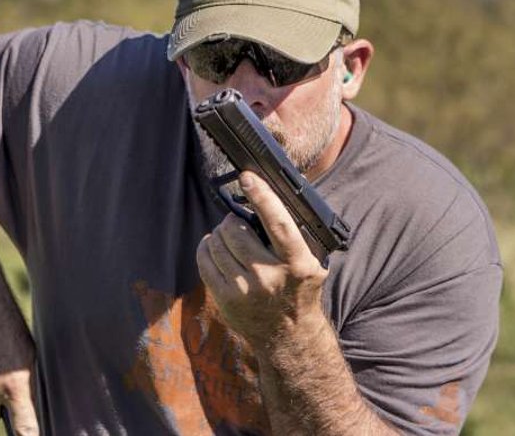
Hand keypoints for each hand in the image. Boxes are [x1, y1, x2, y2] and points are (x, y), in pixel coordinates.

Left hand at [196, 171, 328, 350]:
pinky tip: (215, 249)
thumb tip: (269, 198)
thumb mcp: (309, 262)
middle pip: (236, 231)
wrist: (290, 337)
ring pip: (217, 243)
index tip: (248, 176)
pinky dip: (207, 248)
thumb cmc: (299, 290)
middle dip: (233, 220)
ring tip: (229, 238)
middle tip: (237, 223)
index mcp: (297, 263)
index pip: (278, 222)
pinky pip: (205, 261)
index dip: (262, 196)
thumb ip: (292, 235)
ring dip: (220, 234)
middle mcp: (270, 277)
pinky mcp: (226, 300)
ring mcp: (246, 290)